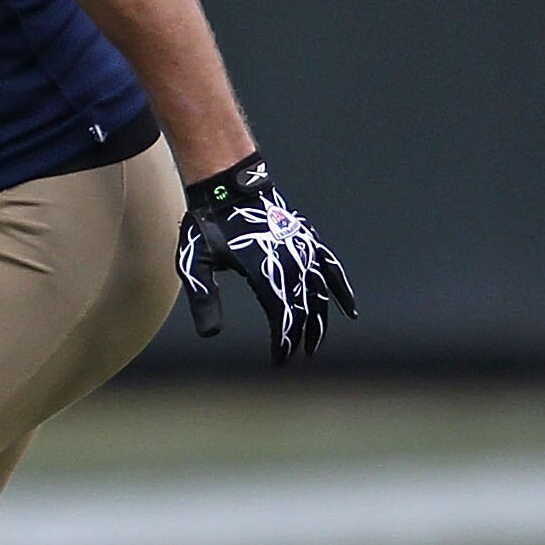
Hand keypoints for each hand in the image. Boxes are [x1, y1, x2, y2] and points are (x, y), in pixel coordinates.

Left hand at [177, 153, 357, 365]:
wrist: (228, 185)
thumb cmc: (208, 223)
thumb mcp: (195, 262)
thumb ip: (203, 298)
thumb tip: (210, 334)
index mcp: (262, 267)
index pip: (280, 312)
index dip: (283, 338)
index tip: (280, 358)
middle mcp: (288, 258)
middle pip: (302, 306)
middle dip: (299, 334)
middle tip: (294, 355)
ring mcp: (301, 248)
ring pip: (319, 292)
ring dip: (320, 320)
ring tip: (314, 344)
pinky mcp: (307, 240)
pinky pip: (331, 267)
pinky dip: (341, 289)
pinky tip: (349, 310)